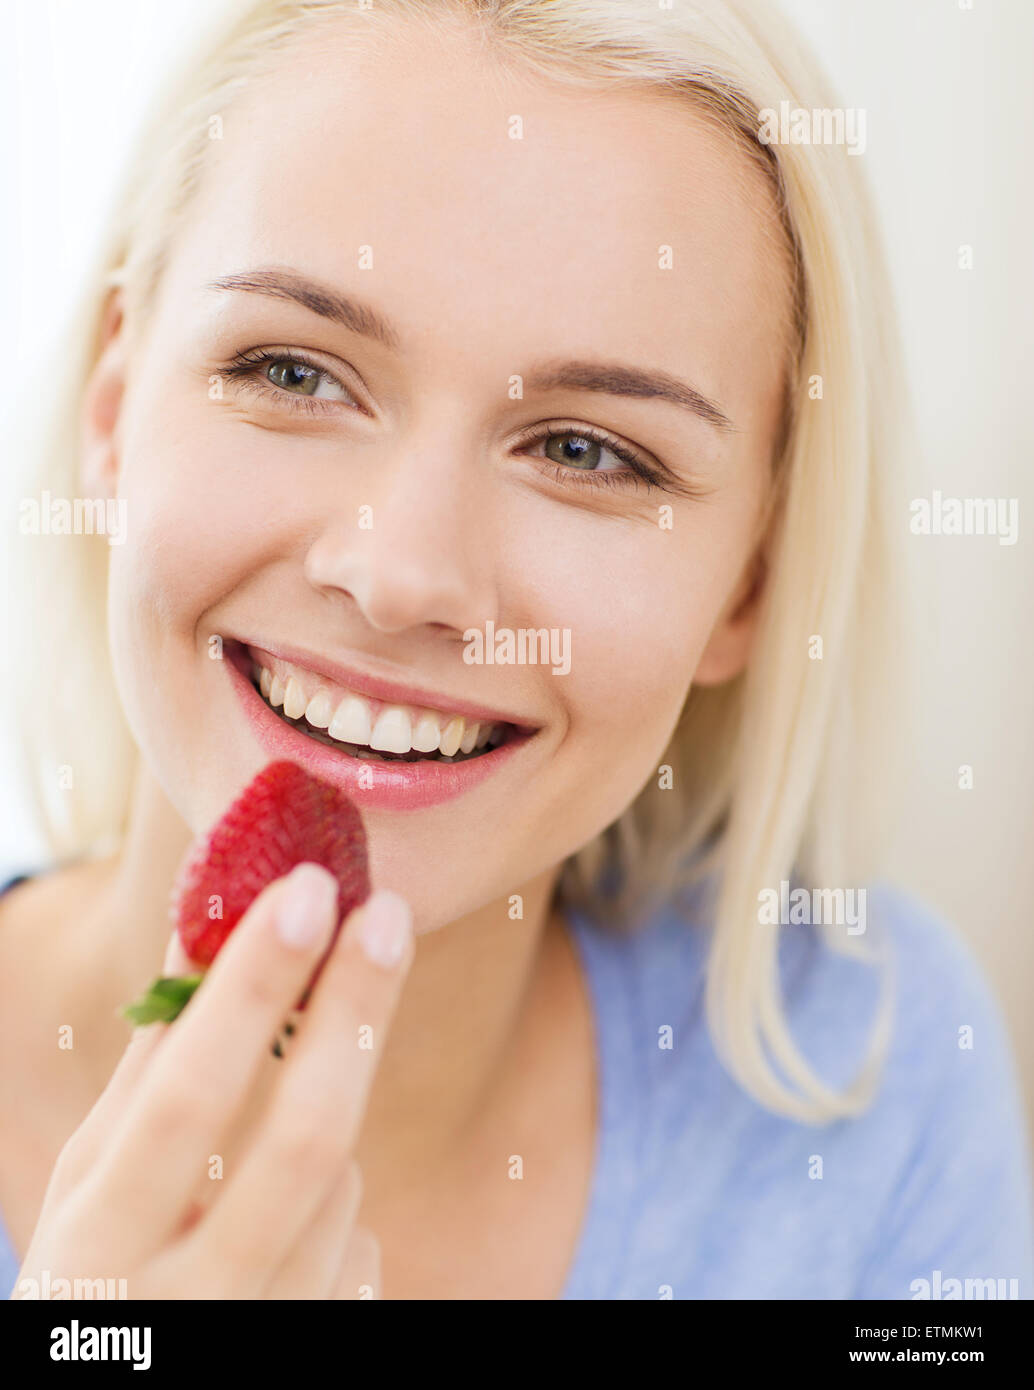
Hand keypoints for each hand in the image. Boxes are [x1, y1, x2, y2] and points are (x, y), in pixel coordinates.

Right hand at [15, 864, 413, 1298]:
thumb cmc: (99, 1272)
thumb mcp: (93, 1182)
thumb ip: (152, 1066)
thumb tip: (210, 924)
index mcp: (101, 1243)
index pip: (188, 1096)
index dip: (251, 988)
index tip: (307, 890)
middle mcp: (187, 1306)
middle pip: (306, 1139)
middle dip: (352, 1010)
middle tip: (386, 913)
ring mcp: (265, 1337)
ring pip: (341, 1184)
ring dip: (321, 1128)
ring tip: (266, 1150)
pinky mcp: (323, 1347)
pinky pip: (358, 1243)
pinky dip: (332, 1210)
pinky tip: (280, 1234)